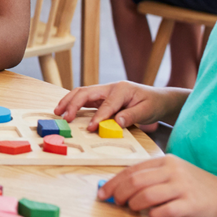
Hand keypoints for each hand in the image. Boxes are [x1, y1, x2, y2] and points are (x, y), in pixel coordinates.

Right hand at [55, 81, 176, 130]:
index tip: (91, 128)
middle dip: (73, 104)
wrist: (158, 99)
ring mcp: (104, 91)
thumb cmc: (153, 104)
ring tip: (58, 112)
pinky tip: (66, 110)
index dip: (98, 117)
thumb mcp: (147, 111)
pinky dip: (73, 103)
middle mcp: (110, 88)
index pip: (106, 104)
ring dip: (68, 101)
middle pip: (86, 92)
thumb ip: (131, 116)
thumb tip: (117, 123)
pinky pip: (84, 98)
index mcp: (121, 89)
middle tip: (65, 117)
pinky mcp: (101, 97)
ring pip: (81, 93)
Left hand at [99, 155, 216, 216]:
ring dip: (134, 205)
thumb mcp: (173, 175)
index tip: (102, 194)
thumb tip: (117, 188)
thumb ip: (149, 178)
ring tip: (134, 210)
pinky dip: (153, 216)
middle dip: (119, 194)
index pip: (131, 170)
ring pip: (146, 196)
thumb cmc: (194, 188)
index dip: (113, 183)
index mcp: (166, 161)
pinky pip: (164, 211)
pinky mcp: (191, 204)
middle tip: (116, 204)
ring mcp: (183, 186)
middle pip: (135, 182)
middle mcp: (174, 171)